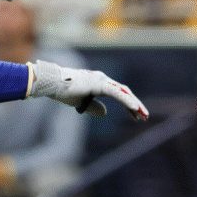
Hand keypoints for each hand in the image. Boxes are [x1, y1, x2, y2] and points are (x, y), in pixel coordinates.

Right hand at [28, 60, 148, 121]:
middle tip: (145, 117)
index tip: (136, 117)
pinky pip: (116, 93)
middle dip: (135, 105)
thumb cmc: (63, 91)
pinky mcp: (98, 84)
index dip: (128, 105)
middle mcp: (102, 79)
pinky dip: (126, 101)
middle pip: (124, 92)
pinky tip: (134, 108)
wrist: (52, 83)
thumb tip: (106, 112)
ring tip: (143, 115)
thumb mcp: (81, 103)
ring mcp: (100, 80)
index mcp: (98, 82)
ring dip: (134, 104)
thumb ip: (94, 107)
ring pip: (122, 92)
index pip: (119, 94)